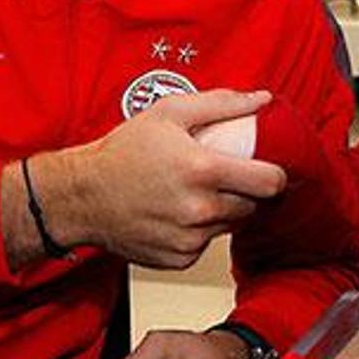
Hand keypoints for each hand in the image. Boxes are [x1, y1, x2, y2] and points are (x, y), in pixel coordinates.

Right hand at [3, 90, 281, 269]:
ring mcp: (189, 239)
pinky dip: (199, 231)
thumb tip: (261, 99)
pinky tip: (178, 213)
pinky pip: (206, 245)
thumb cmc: (122, 152)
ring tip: (196, 192)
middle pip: (253, 206)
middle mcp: (200, 209)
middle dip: (246, 192)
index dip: (276, 175)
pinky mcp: (178, 259)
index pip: (270, 182)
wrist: (82, 196)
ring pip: (230, 226)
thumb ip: (222, 104)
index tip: (269, 169)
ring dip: (223, 210)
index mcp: (203, 170)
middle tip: (227, 177)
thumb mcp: (170, 112)